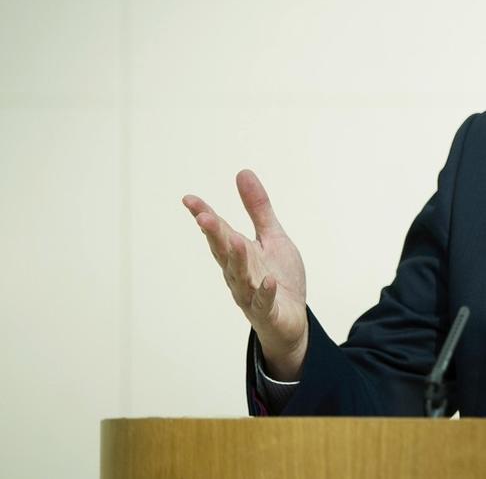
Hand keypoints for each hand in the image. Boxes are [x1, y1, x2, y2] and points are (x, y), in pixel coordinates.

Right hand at [183, 169, 308, 379]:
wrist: (290, 320)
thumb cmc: (278, 277)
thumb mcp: (272, 237)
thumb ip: (258, 208)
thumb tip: (242, 172)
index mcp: (239, 254)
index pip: (219, 232)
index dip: (204, 216)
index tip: (188, 199)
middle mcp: (238, 273)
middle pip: (224, 252)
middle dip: (215, 235)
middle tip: (204, 217)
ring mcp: (250, 294)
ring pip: (240, 276)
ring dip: (237, 260)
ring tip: (234, 242)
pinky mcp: (267, 312)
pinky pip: (264, 302)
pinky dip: (265, 292)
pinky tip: (268, 281)